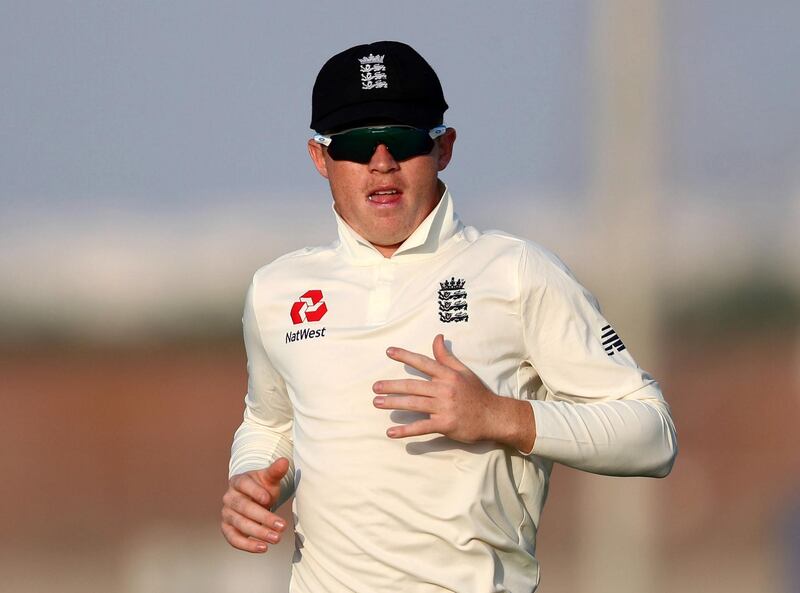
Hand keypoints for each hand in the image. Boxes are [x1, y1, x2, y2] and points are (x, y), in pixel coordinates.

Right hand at [221, 457, 289, 552]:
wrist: (253, 497)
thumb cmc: (262, 487)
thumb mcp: (269, 478)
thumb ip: (276, 471)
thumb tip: (285, 461)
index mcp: (238, 481)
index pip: (244, 485)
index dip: (255, 492)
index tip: (269, 499)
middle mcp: (229, 497)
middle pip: (244, 508)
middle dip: (263, 518)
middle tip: (282, 526)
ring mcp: (227, 513)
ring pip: (240, 524)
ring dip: (258, 533)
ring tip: (276, 538)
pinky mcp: (227, 528)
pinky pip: (233, 538)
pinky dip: (247, 545)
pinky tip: (263, 548)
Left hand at [372, 334, 534, 449]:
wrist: (494, 416)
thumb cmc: (477, 393)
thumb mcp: (463, 372)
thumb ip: (446, 357)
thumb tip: (436, 337)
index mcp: (448, 375)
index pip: (423, 362)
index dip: (405, 356)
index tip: (388, 352)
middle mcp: (444, 389)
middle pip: (413, 385)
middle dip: (392, 386)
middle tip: (375, 387)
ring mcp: (444, 407)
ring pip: (414, 404)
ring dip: (393, 404)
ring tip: (377, 403)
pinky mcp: (445, 424)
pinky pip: (422, 427)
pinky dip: (405, 430)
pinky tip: (391, 432)